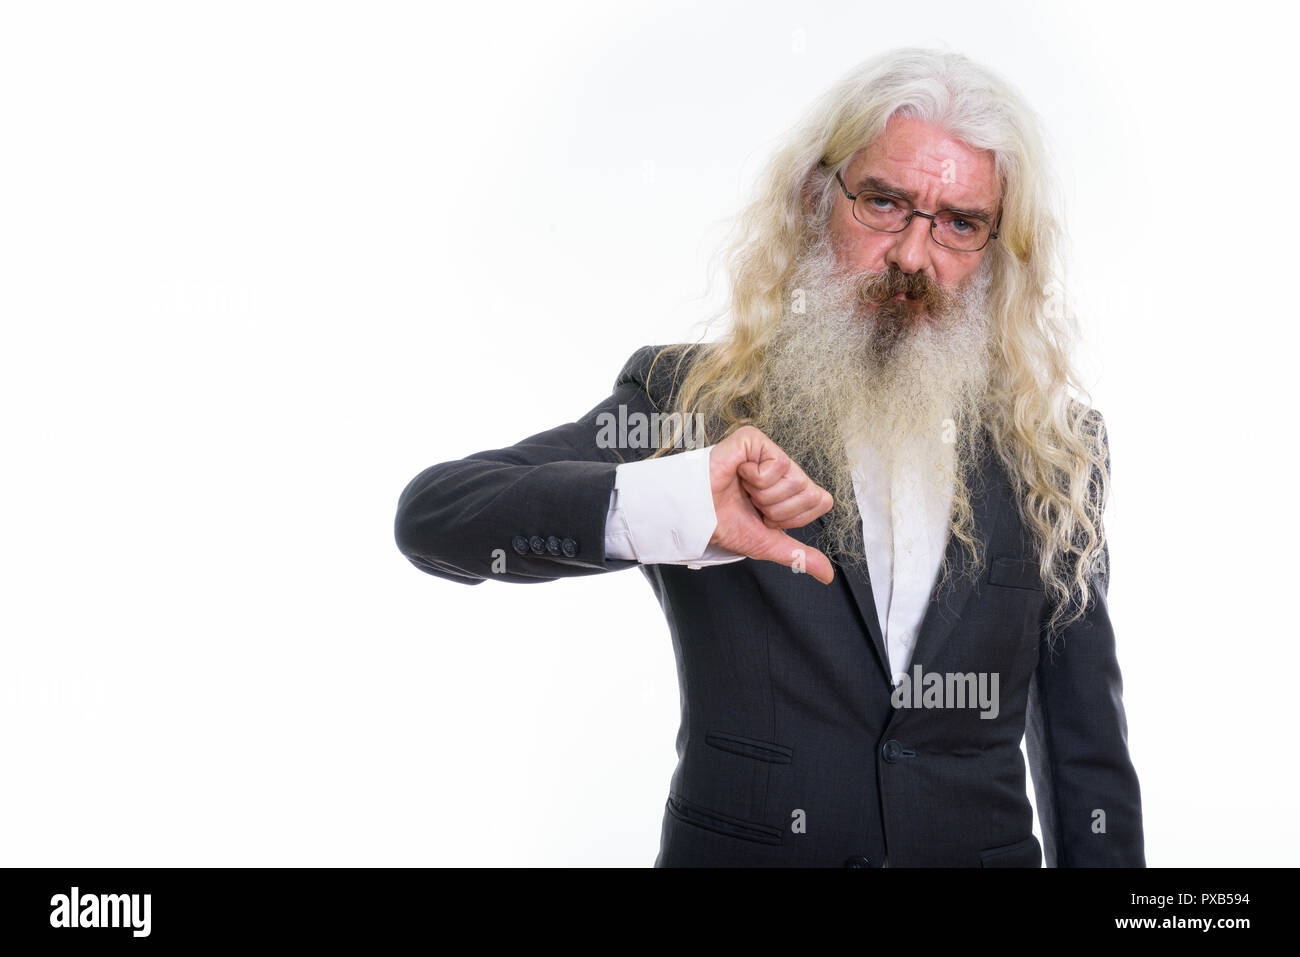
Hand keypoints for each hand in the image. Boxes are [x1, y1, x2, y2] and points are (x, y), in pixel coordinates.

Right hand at [708, 425, 834, 584]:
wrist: (695, 517)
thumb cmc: (723, 523)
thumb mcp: (768, 543)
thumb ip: (799, 555)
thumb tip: (827, 576)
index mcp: (788, 487)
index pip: (821, 501)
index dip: (793, 516)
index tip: (765, 516)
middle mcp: (782, 466)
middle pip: (810, 492)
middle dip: (778, 508)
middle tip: (751, 502)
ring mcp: (768, 450)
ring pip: (795, 480)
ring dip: (764, 495)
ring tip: (742, 489)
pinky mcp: (755, 439)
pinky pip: (778, 465)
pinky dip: (755, 479)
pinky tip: (738, 474)